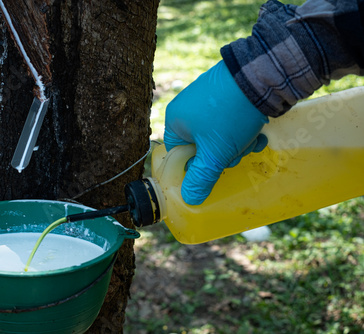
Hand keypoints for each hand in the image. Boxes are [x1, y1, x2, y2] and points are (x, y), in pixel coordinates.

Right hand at [164, 60, 268, 204]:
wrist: (262, 75)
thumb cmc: (230, 116)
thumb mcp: (215, 154)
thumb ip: (201, 179)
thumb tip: (189, 199)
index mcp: (176, 120)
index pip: (179, 154)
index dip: (196, 167)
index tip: (214, 170)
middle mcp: (188, 108)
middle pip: (201, 147)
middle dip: (222, 155)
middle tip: (235, 153)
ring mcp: (207, 100)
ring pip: (219, 137)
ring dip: (236, 145)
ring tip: (251, 140)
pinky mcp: (226, 95)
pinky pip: (229, 122)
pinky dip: (243, 130)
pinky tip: (258, 131)